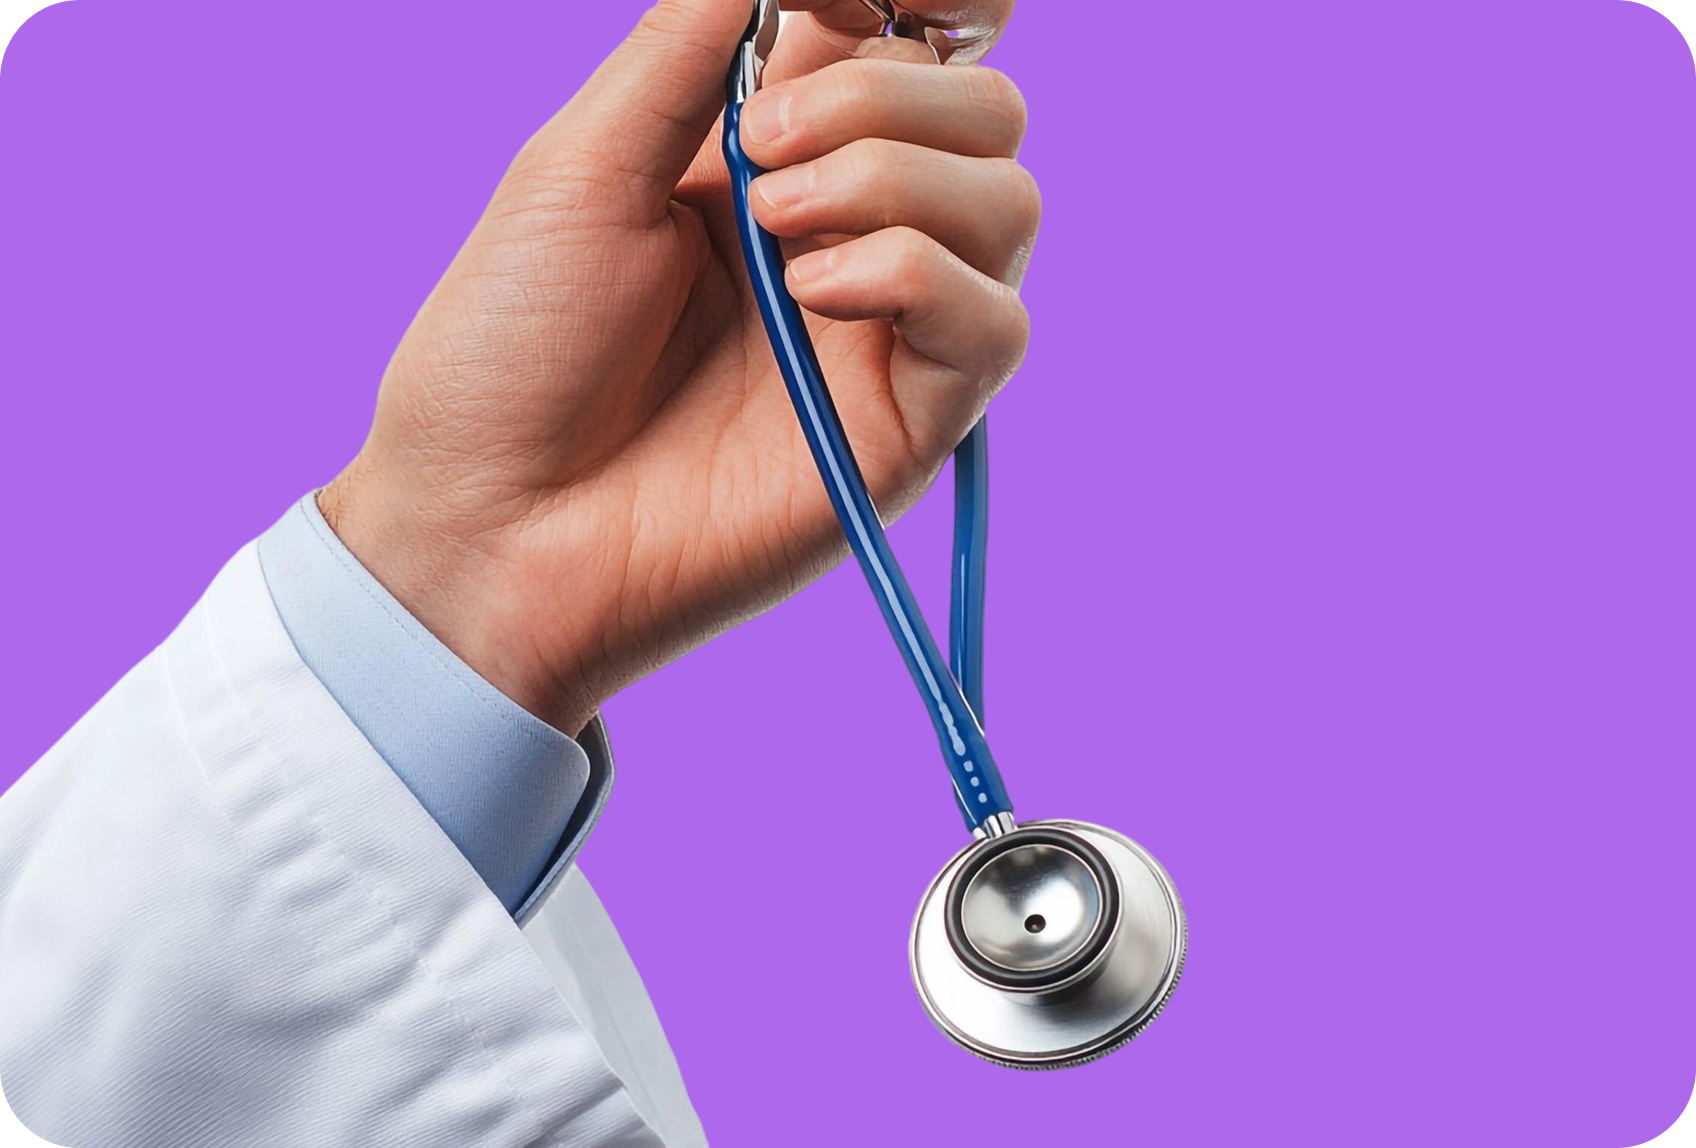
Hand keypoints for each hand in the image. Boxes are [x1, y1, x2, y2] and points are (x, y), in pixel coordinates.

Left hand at [320, 0, 1034, 735]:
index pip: (921, 40)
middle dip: (886, 91)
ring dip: (897, 177)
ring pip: (1010, 199)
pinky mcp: (911, 422)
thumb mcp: (586, 158)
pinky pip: (994, 322)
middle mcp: (854, 228)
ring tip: (772, 228)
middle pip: (986, 108)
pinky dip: (914, 274)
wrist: (491, 521)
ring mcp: (890, 327)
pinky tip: (813, 297)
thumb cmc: (512, 347)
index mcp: (779, 151)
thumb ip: (698, 43)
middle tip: (757, 151)